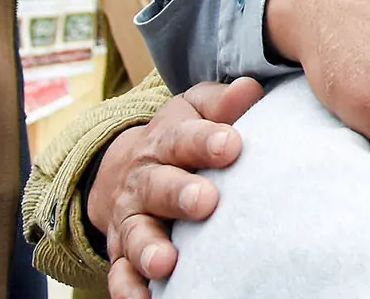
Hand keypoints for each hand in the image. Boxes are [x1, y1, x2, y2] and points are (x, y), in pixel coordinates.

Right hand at [96, 78, 263, 298]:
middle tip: (205, 202)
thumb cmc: (183, 136)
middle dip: (179, 194)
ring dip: (149, 248)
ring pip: (136, 233)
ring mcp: (131, 218)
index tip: (231, 145)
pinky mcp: (122, 252)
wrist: (127, 166)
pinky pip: (120, 272)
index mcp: (168, 141)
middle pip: (159, 186)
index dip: (207, 140)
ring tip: (166, 263)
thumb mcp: (198, 110)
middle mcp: (144, 179)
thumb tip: (249, 89)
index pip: (186, 137)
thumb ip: (223, 102)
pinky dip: (127, 288)